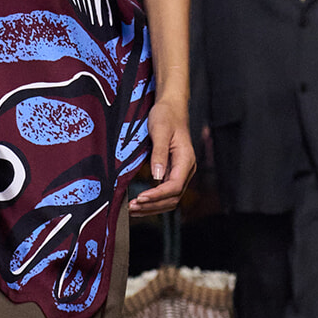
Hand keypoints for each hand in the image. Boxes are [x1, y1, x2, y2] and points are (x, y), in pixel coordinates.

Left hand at [129, 99, 195, 216]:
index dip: (158, 195)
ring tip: (133, 209)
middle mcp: (186, 170)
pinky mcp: (172, 173)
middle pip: (173, 198)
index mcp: (186, 160)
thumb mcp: (161, 131)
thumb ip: (160, 154)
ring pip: (170, 200)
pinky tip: (140, 203)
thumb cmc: (166, 115)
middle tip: (132, 207)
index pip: (174, 186)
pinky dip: (153, 201)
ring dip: (152, 207)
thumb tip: (156, 177)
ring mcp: (180, 173)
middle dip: (153, 205)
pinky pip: (165, 193)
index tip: (140, 198)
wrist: (171, 108)